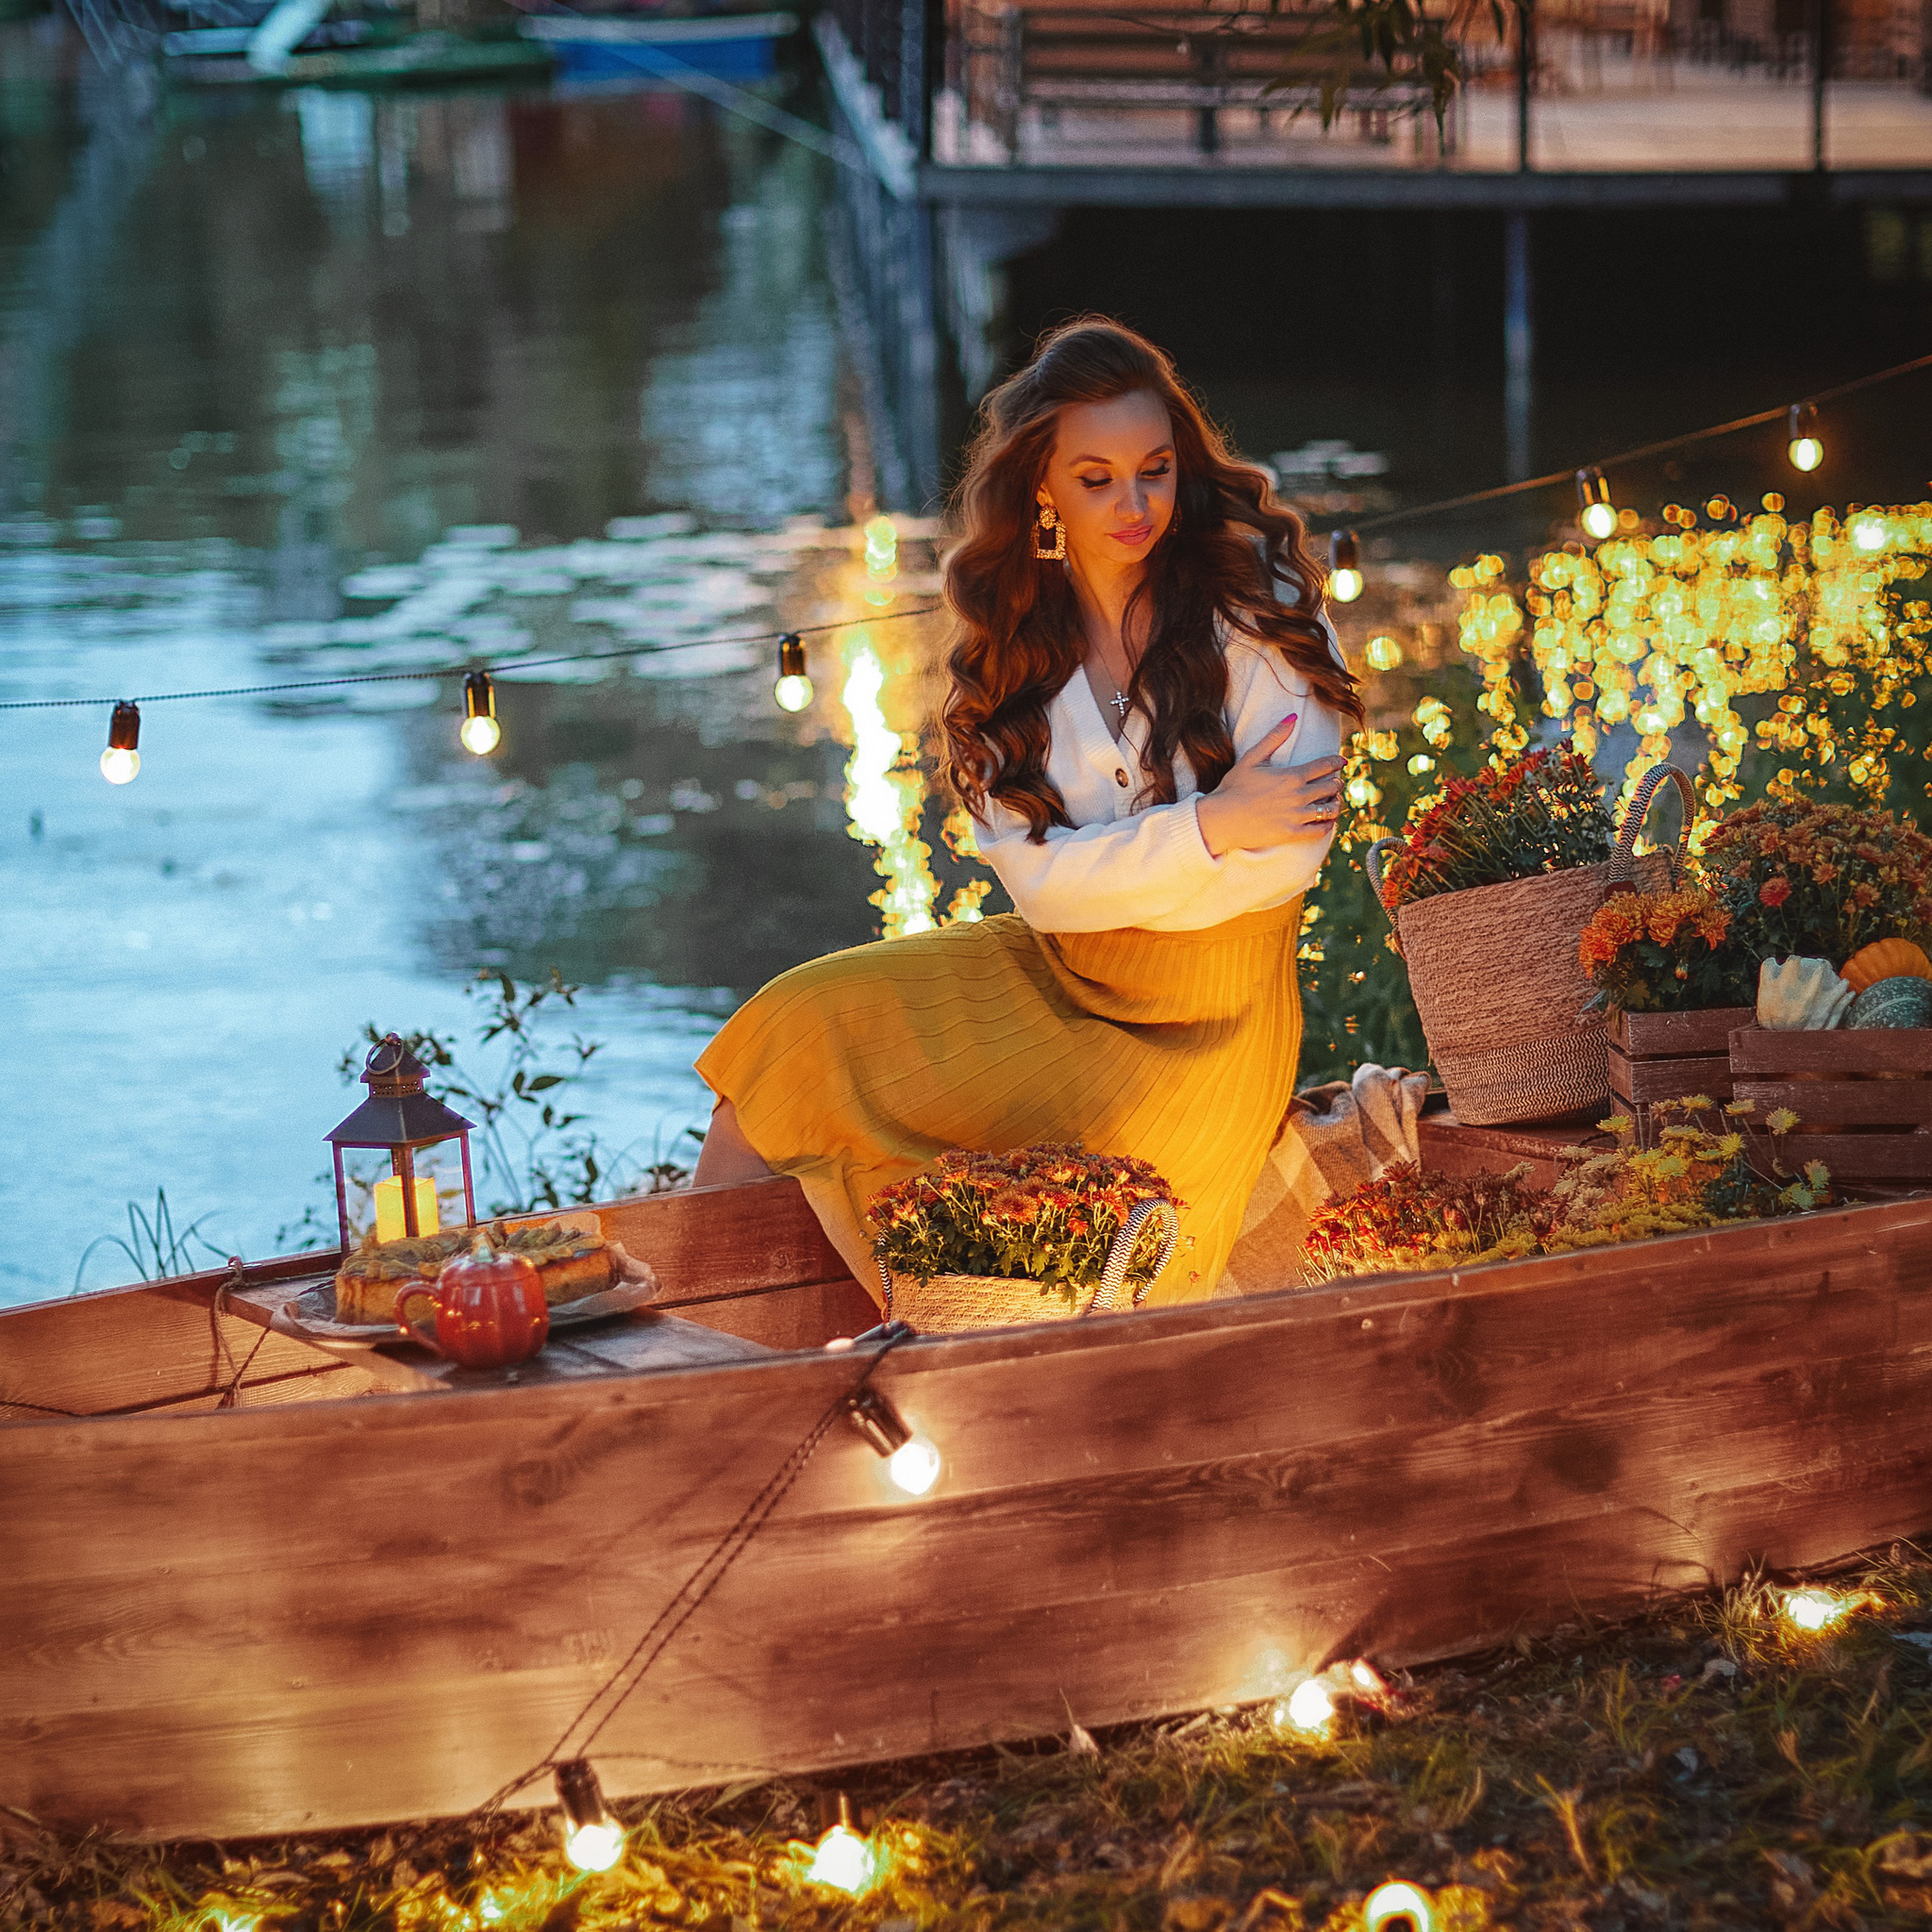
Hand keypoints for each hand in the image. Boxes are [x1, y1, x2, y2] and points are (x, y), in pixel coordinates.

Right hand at [1196, 715, 1343, 857]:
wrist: (1221, 819)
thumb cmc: (1233, 787)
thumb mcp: (1252, 758)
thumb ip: (1274, 737)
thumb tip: (1293, 716)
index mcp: (1291, 776)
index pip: (1325, 766)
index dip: (1336, 762)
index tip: (1340, 761)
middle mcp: (1298, 796)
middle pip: (1331, 787)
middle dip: (1337, 782)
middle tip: (1336, 782)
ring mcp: (1296, 816)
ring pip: (1330, 809)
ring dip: (1335, 803)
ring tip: (1333, 801)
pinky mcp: (1292, 834)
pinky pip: (1320, 831)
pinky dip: (1328, 825)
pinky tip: (1326, 821)